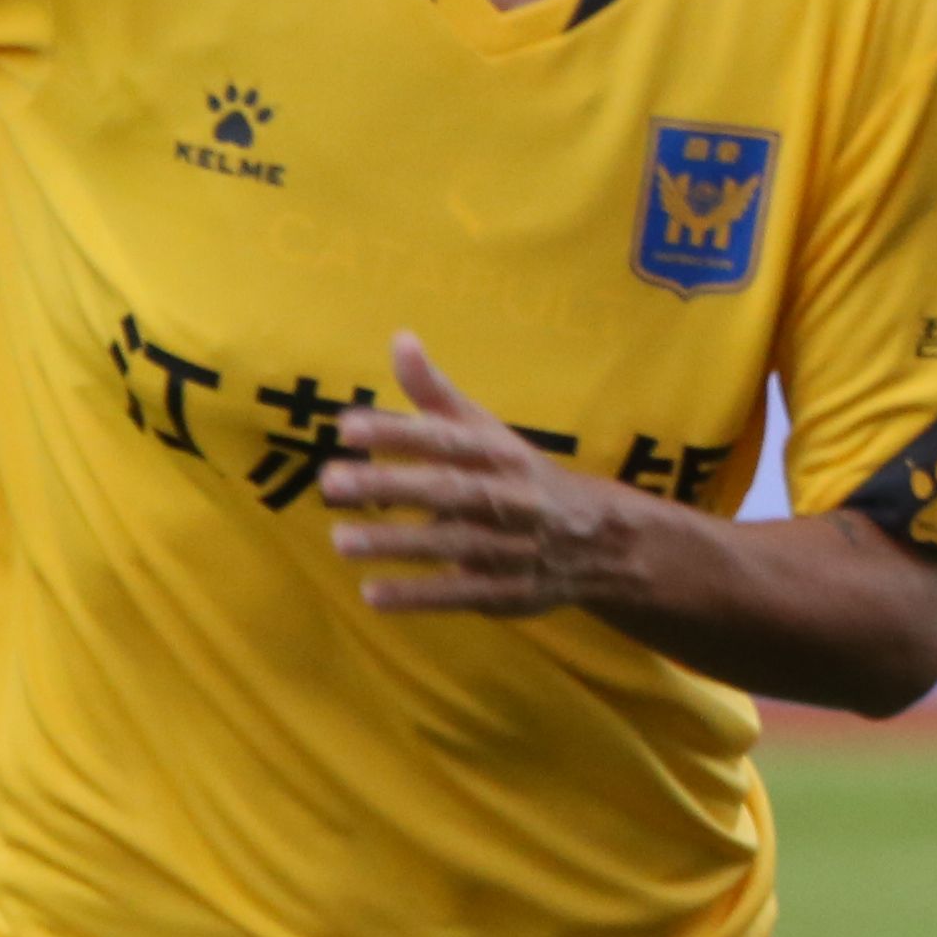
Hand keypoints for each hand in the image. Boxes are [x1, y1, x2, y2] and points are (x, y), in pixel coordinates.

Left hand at [322, 333, 694, 619]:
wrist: (605, 539)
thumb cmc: (523, 476)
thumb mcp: (488, 431)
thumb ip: (437, 393)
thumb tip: (400, 338)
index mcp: (500, 453)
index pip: (447, 439)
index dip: (400, 431)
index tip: (348, 426)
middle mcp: (509, 497)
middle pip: (447, 490)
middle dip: (390, 486)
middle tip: (331, 481)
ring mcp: (511, 548)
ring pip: (452, 545)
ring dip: (397, 543)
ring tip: (339, 540)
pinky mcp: (509, 591)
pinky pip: (462, 595)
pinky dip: (420, 597)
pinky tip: (372, 595)